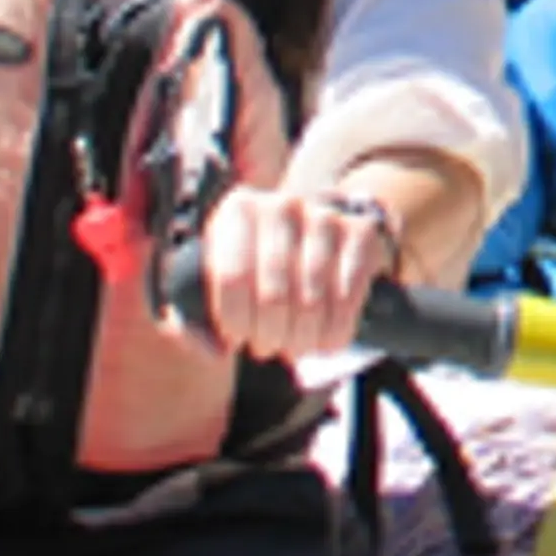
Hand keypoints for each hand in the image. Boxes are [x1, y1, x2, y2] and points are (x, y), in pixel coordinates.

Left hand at [189, 184, 400, 360]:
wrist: (313, 232)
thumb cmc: (255, 266)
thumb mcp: (215, 279)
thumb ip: (194, 318)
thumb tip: (214, 349)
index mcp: (238, 211)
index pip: (231, 276)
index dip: (234, 320)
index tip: (236, 340)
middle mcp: (282, 205)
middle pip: (274, 292)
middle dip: (270, 334)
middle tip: (268, 349)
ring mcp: (325, 216)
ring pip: (312, 296)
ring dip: (304, 336)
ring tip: (296, 348)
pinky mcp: (360, 232)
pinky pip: (348, 292)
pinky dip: (337, 327)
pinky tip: (328, 341)